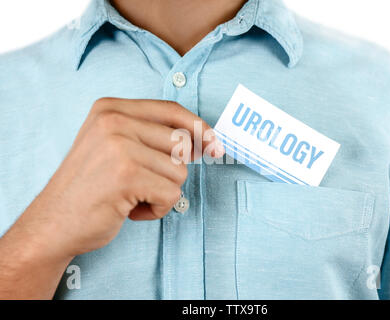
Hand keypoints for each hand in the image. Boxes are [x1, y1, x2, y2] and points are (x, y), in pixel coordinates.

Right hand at [18, 98, 223, 257]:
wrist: (53, 223)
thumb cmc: (89, 187)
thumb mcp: (112, 146)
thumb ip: (149, 135)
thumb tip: (202, 142)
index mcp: (110, 108)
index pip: (171, 110)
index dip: (199, 127)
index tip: (215, 145)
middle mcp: (114, 121)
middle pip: (181, 143)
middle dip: (170, 170)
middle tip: (144, 182)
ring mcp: (120, 147)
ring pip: (180, 171)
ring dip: (161, 191)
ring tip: (131, 195)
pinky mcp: (127, 176)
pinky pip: (171, 194)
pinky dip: (157, 208)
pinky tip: (130, 209)